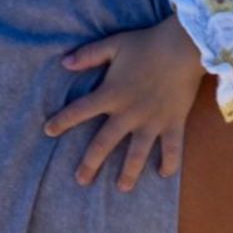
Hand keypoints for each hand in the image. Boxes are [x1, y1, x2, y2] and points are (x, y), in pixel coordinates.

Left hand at [44, 15, 204, 188]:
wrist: (184, 47)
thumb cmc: (146, 44)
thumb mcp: (113, 45)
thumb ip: (88, 55)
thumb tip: (63, 63)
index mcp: (111, 94)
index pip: (79, 111)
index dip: (62, 121)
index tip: (48, 132)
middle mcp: (128, 113)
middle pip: (104, 143)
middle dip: (90, 164)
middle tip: (81, 180)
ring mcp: (152, 121)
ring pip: (137, 154)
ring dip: (129, 173)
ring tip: (121, 188)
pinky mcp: (173, 123)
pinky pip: (173, 148)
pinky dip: (170, 163)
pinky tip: (164, 174)